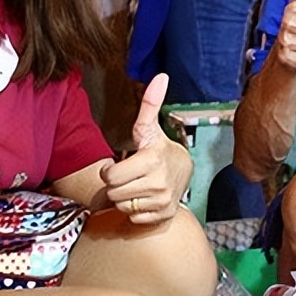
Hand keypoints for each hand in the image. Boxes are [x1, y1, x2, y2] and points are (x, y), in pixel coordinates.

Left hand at [100, 74, 192, 223]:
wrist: (185, 174)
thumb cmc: (160, 150)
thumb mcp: (150, 129)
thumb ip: (150, 105)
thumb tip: (161, 76)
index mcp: (152, 160)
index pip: (110, 176)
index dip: (110, 171)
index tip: (120, 165)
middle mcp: (159, 183)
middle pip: (114, 193)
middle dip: (117, 185)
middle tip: (129, 177)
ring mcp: (162, 202)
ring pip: (122, 206)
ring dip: (124, 198)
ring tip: (136, 187)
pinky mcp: (163, 216)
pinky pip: (134, 218)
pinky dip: (135, 211)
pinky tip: (144, 199)